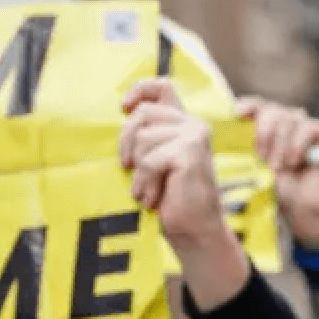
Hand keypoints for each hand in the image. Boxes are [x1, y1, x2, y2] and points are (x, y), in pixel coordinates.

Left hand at [119, 79, 248, 308]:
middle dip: (127, 143)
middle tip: (130, 170)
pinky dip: (146, 182)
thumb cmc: (172, 200)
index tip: (123, 108)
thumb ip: (147, 136)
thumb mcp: (155, 161)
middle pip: (142, 114)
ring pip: (143, 138)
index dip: (139, 90)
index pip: (162, 87)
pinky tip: (153, 198)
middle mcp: (192, 125)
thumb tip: (124, 111)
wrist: (195, 231)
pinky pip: (150, 159)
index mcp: (184, 123)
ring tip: (148, 191)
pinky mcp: (190, 152)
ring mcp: (194, 136)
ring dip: (139, 171)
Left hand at [235, 97, 318, 250]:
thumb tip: (221, 145)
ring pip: (290, 118)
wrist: (310, 213)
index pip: (257, 107)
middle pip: (273, 110)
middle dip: (263, 132)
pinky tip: (294, 162)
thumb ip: (245, 157)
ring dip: (281, 143)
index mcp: (269, 128)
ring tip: (278, 168)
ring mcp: (309, 127)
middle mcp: (289, 123)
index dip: (247, 106)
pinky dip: (298, 144)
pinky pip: (310, 128)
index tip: (236, 115)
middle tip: (261, 157)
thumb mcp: (258, 174)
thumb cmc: (282, 193)